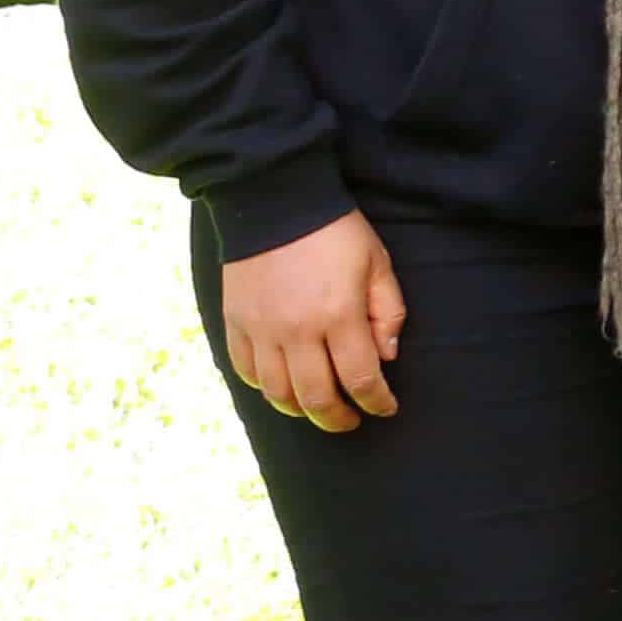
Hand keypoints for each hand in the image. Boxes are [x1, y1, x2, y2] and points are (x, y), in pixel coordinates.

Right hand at [223, 211, 403, 432]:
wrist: (274, 200)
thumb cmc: (335, 231)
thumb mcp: (377, 262)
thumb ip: (387, 311)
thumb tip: (386, 356)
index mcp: (338, 315)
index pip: (360, 379)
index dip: (377, 402)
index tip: (386, 408)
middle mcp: (297, 331)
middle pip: (316, 398)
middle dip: (338, 418)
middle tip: (352, 420)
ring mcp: (261, 330)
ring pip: (278, 393)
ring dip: (301, 410)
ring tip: (318, 409)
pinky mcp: (234, 323)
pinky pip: (246, 371)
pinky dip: (265, 388)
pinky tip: (282, 387)